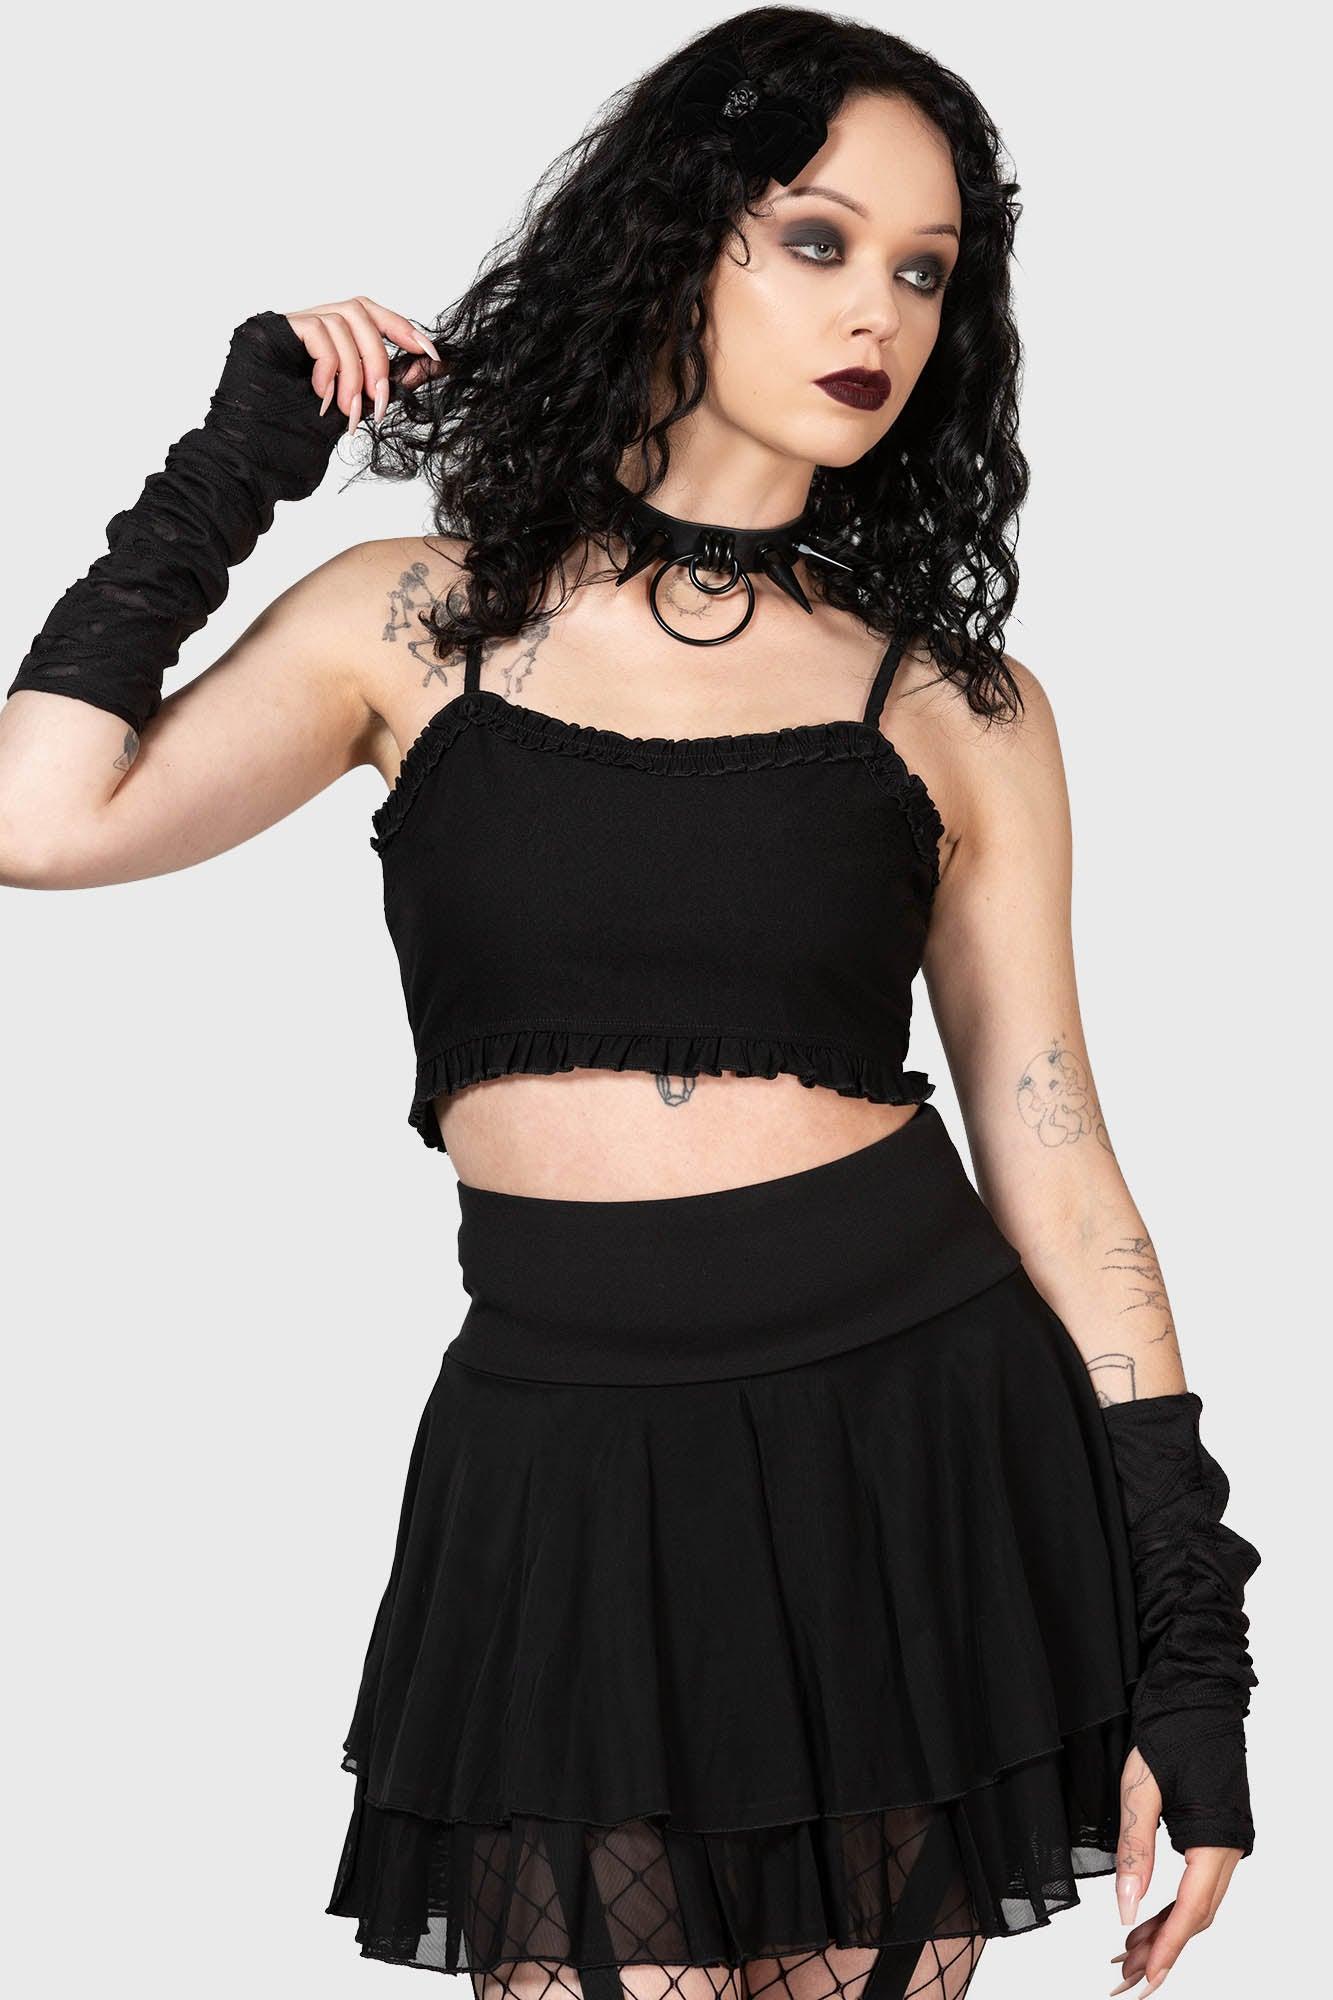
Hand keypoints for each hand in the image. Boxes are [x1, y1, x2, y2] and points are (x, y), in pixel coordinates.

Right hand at [281, 295, 444, 433]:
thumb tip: (432, 366)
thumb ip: (389, 383)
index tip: (430, 354)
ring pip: (341, 322)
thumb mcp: (357, 405)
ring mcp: (289, 324)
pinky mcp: (271, 329)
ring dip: (353, 370)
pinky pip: (317, 330)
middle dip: (377, 358)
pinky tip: (322, 395)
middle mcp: (310, 324)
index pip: (371, 314)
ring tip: (346, 408)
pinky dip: (329, 365)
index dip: (402, 328)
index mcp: (330, 339)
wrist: (256, 457)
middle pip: (359, 312)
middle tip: (378, 399)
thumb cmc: (299, 435)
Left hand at [1108, 1746, 1243, 1994]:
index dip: (1168, 1948)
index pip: (1191, 1910)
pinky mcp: (1214, 1834)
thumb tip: (1126, 1908)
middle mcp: (1228, 1848)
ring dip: (1166, 1930)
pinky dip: (1172, 1905)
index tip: (1146, 1978)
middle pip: (1197, 1915)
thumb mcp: (1140, 1790)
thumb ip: (1134, 1849)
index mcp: (1214, 1839)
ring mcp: (1225, 1842)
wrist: (1197, 1694)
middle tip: (1126, 1973)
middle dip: (1163, 1947)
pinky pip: (1197, 1883)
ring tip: (1128, 1953)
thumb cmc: (1171, 1732)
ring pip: (1198, 1903)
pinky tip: (1147, 1917)